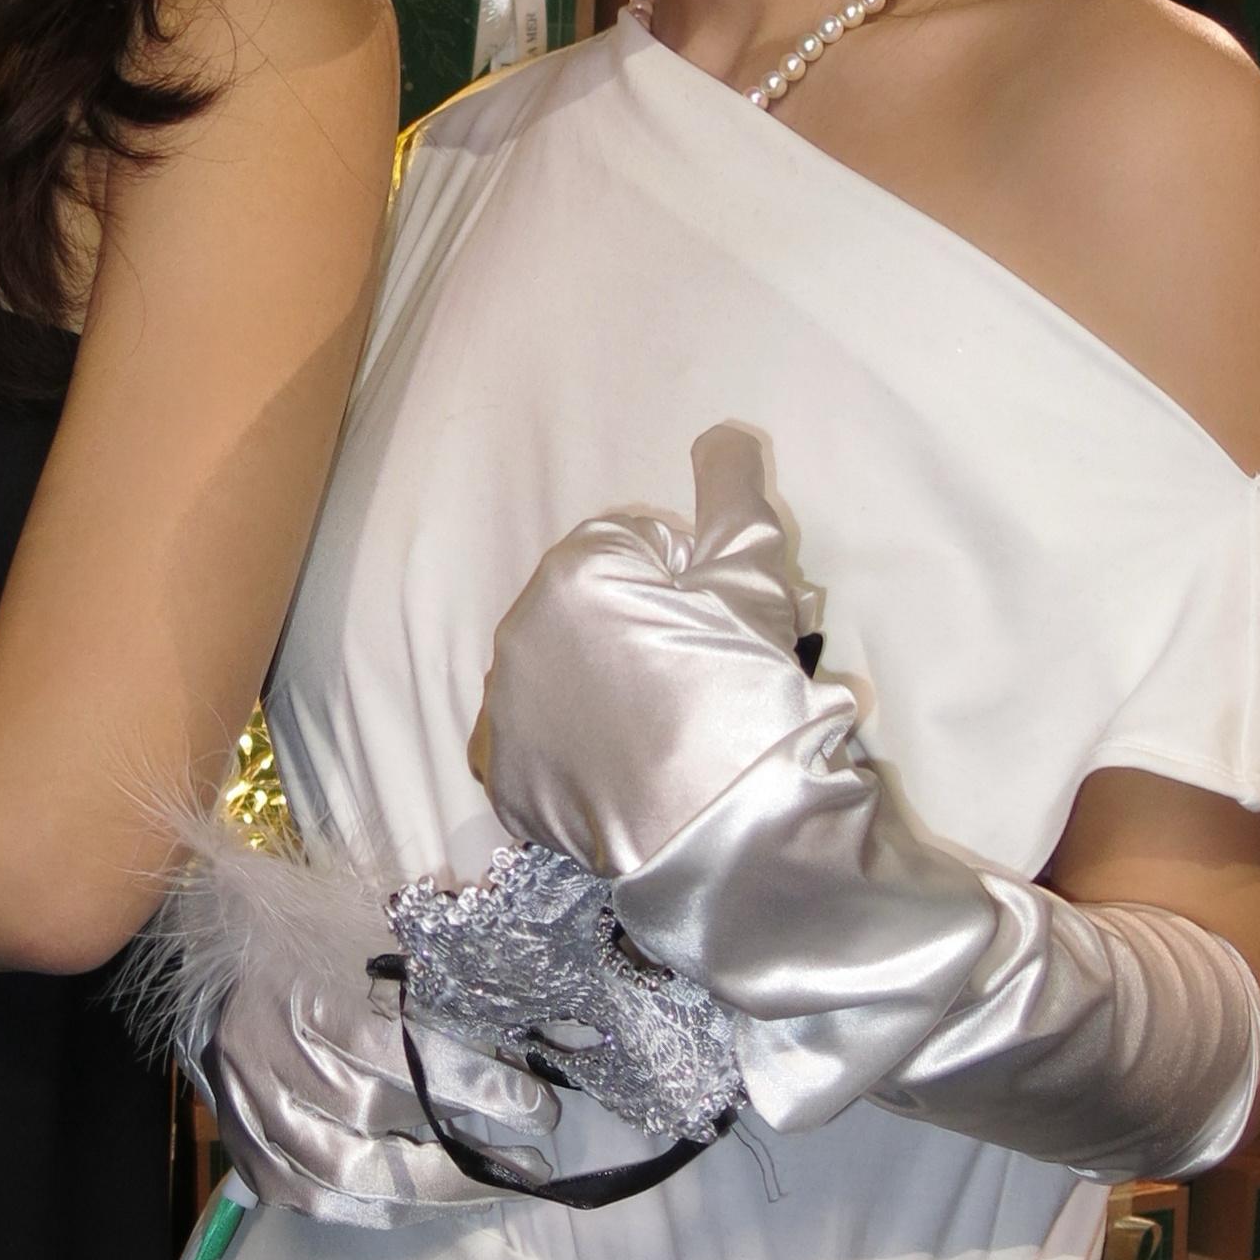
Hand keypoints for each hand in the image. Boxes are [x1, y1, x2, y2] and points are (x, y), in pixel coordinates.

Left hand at [472, 424, 829, 876]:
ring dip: (601, 684)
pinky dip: (564, 746)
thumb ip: (732, 494)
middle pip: (592, 606)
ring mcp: (504, 708)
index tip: (721, 631)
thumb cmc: (749, 694)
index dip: (689, 582)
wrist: (731, 828)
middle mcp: (519, 631)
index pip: (635, 549)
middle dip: (639, 628)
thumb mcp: (755, 580)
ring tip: (664, 731)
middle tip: (700, 682)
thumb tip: (720, 431)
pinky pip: (530, 740)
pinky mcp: (504, 777)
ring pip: (560, 670)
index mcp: (575, 572)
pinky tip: (614, 764)